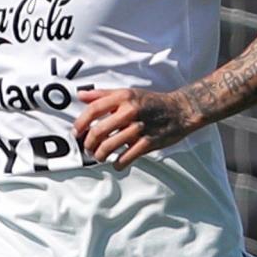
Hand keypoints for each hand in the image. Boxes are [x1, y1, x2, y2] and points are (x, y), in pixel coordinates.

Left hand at [73, 88, 196, 168]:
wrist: (181, 110)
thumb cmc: (152, 102)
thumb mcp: (128, 93)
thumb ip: (103, 95)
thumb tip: (81, 95)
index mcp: (123, 97)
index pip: (93, 110)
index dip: (80, 123)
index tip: (76, 132)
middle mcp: (129, 111)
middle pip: (98, 131)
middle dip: (88, 144)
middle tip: (88, 149)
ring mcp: (139, 128)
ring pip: (109, 147)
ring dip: (100, 155)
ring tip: (99, 157)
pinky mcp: (148, 143)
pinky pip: (126, 157)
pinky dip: (118, 164)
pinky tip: (116, 164)